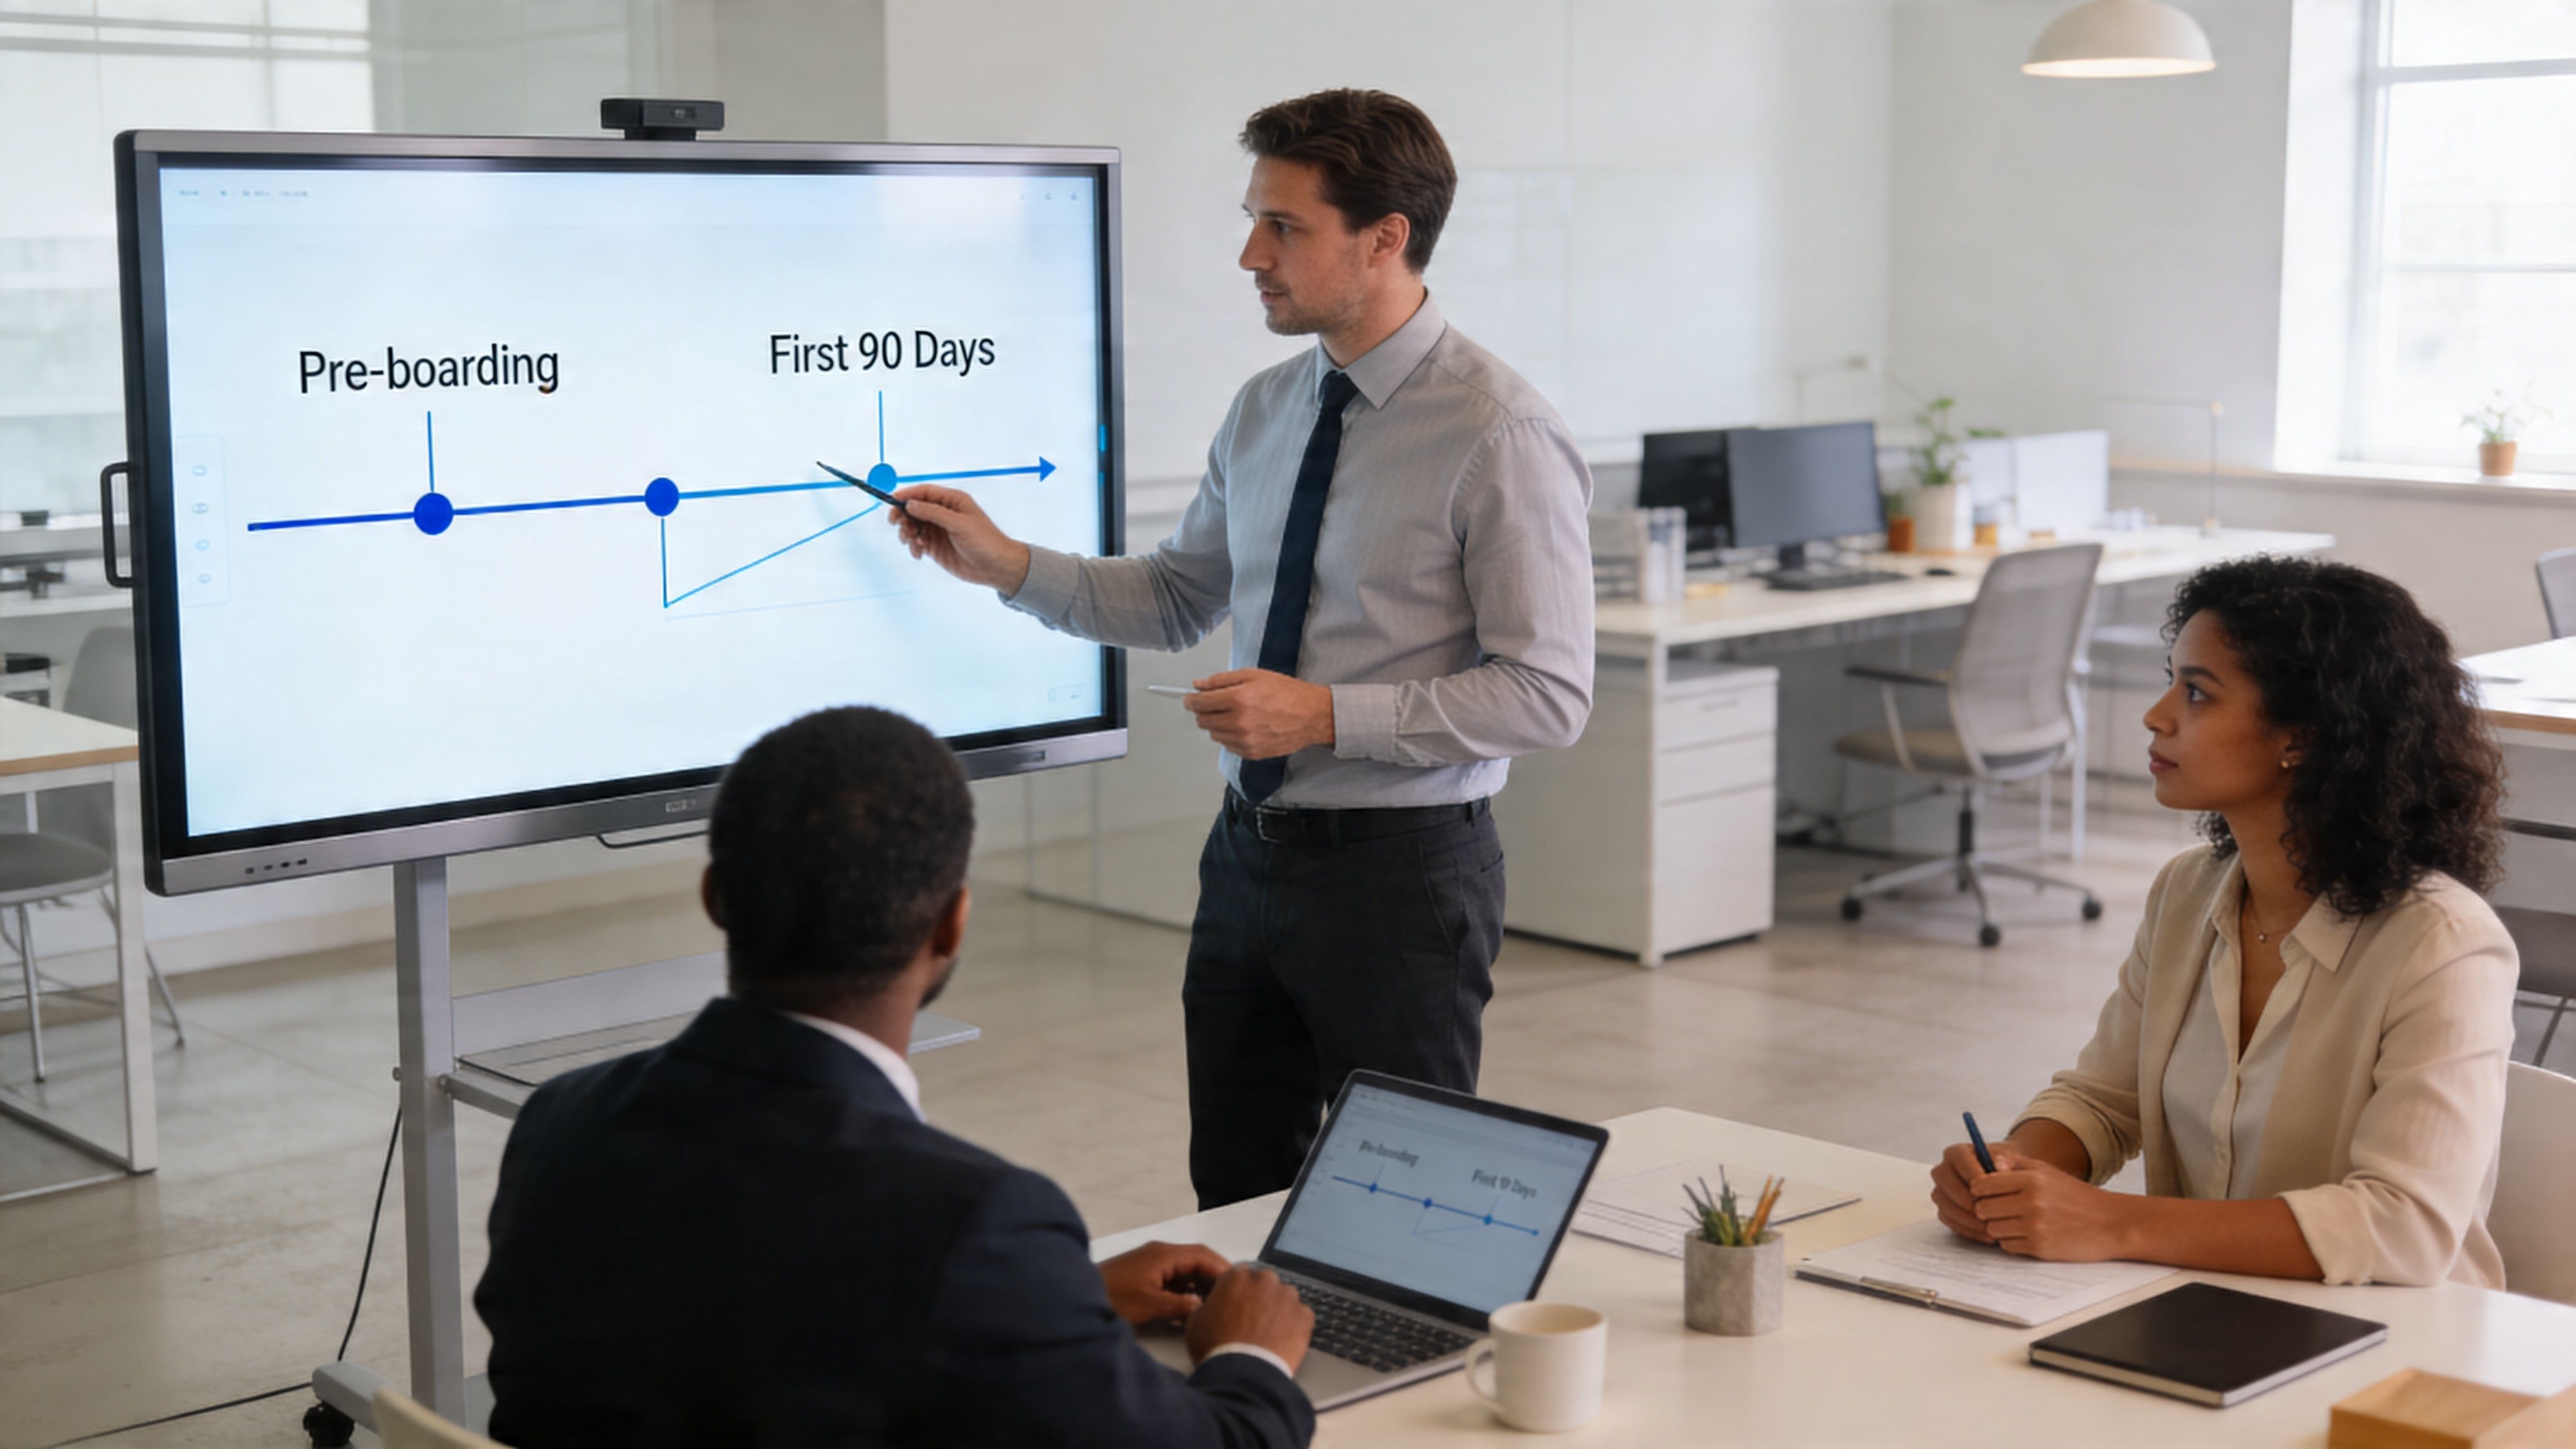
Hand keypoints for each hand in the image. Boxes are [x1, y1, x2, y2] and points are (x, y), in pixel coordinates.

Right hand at [888, 483, 1031, 592]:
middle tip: (896, 523)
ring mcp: (938, 530)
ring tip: (914, 542)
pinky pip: (917, 543)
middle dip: (903, 515)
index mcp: (952, 501)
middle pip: (914, 508)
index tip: (893, 501)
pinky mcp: (935, 547)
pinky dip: (913, 547)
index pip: (924, 492)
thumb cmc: (986, 541)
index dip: (907, 495)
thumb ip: (934, 513)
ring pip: (913, 526)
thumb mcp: (959, 524)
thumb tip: (911, 504)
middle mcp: (943, 514)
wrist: (996, 567)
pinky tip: (919, 553)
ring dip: (907, 533)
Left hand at [1098, 1240, 1230, 1325]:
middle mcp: (1160, 1253)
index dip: (1222, 1269)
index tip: (1238, 1284)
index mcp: (1164, 1254)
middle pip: (1196, 1260)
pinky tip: (1191, 1306)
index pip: (1203, 1255)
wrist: (1075, 1295)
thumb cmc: (1113, 1297)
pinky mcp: (1144, 1273)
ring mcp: (1151, 1262)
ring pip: (1185, 1270)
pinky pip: (1173, 1277)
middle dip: (1213, 1277)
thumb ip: (1179, 1306)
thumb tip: (1203, 1307)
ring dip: (1199, 1285)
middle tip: (1230, 1296)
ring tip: (1215, 1304)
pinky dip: (1184, 1289)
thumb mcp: (1149, 1305)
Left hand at [1183, 669, 1334, 759]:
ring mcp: (1244, 741)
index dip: (1190, 700)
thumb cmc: (1287, 693)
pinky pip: (1227, 746)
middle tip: (1215, 703)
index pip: (1199, 703)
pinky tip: (1245, 726)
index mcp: (1238, 699)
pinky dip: (1230, 736)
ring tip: (1236, 714)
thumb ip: (1222, 680)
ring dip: (1217, 724)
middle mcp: (1239, 723)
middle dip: (1204, 711)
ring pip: (1213, 734)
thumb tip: (1199, 685)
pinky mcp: (1251, 753)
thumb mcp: (1254, 675)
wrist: (1312, 716)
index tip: (1189, 699)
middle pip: (1203, 720)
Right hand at [1185, 1264, 1313, 1373]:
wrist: (1243, 1374)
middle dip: (1260, 1299)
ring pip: (1284, 1299)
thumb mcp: (1195, 1321)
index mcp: (1237, 1276)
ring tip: (1267, 1334)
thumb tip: (1212, 1306)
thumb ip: (1207, 1304)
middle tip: (1252, 1322)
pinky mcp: (1305, 1316)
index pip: (1240, 1276)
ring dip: (1278, 1311)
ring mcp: (1288, 1297)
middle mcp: (1265, 1280)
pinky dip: (1294, 1327)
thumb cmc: (1218, 1348)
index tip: (1237, 1306)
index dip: (1238, 1293)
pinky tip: (1281, 1341)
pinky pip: (1301, 1317)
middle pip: (1264, 1284)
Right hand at [1929, 1142, 1997, 1244]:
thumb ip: (2006, 1159)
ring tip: (1990, 1226)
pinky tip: (1987, 1235)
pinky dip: (1968, 1230)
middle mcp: (1943, 1170)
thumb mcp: (2011, 1160)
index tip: (1992, 1191)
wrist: (2005, 1180)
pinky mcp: (1944, 1209)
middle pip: (1947, 1185)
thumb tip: (1999, 1167)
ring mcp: (1941, 1191)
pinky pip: (1950, 1221)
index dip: (1974, 1176)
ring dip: (1967, 1219)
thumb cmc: (2007, 1168)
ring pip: (1946, 1205)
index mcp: (1956, 1153)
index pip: (1960, 1162)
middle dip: (1967, 1201)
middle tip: (1988, 1212)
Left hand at [1968, 1148, 2134, 1260]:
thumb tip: (1987, 1162)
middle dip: (1987, 1210)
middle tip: (2000, 1209)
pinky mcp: (2039, 1248)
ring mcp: (2035, 1227)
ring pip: (1992, 1229)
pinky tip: (2027, 1234)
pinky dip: (2013, 1241)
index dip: (1979, 1189)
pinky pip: (2007, 1246)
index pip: (1982, 1184)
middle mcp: (2032, 1203)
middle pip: (1983, 1209)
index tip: (1985, 1191)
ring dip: (1999, 1227)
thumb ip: (2014, 1163)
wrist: (2110, 1223)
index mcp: (2032, 1179)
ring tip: (2016, 1221)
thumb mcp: (2046, 1171)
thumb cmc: (2075, 1196)